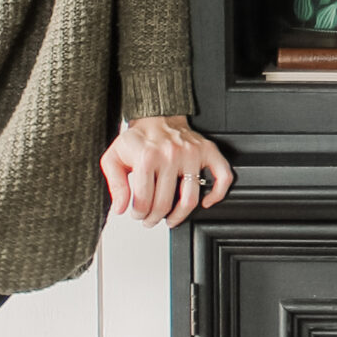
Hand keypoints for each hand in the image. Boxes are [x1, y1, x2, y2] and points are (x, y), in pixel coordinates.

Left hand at [99, 116, 233, 227]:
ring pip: (191, 198)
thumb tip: (121, 208)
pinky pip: (222, 176)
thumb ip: (115, 184)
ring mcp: (193, 153)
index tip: (137, 214)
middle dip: (155, 218)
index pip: (144, 200)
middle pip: (165, 203)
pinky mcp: (208, 151)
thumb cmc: (137, 139)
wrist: (157, 116)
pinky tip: (206, 202)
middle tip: (151, 219)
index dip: (138, 213)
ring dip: (179, 216)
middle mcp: (172, 155)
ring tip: (171, 218)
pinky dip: (218, 194)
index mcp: (147, 157)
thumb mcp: (114, 158)